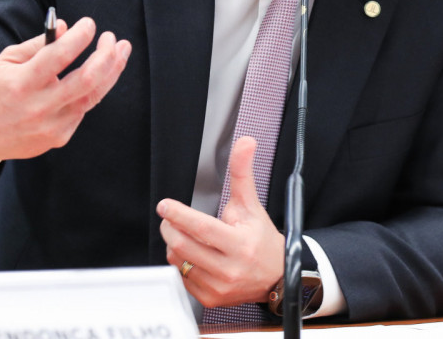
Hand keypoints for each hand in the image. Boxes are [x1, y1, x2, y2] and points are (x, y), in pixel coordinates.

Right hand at [0, 17, 130, 162]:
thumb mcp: (6, 60)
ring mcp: (51, 126)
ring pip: (93, 96)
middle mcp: (39, 107)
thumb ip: (38, 44)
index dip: (79, 37)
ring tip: (120, 52)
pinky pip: (82, 110)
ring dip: (112, 72)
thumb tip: (66, 27)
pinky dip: (91, 91)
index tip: (90, 24)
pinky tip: (95, 77)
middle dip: (106, 56)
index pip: (59, 56)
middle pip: (87, 80)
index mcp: (22, 83)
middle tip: (113, 39)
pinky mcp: (58, 138)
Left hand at [157, 137, 284, 306]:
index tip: (165, 205)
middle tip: (169, 217)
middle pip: (183, 245)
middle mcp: (229, 269)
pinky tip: (191, 254)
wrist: (277, 276)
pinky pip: (182, 278)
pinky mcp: (211, 299)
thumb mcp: (252, 205)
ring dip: (173, 244)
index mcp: (240, 244)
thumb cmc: (261, 240)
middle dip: (170, 227)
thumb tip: (245, 143)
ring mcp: (219, 287)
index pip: (201, 228)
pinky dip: (180, 262)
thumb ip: (243, 173)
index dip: (178, 214)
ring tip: (181, 234)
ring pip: (179, 261)